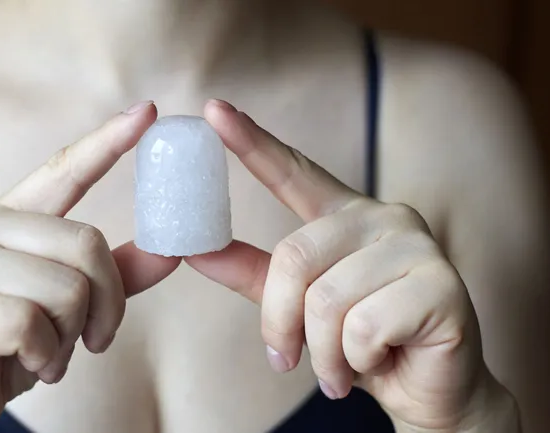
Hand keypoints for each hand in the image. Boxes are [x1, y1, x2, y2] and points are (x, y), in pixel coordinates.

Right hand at [0, 101, 180, 432]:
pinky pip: (34, 324)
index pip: (63, 170)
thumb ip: (111, 277)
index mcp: (5, 220)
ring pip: (68, 288)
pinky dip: (45, 357)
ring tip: (46, 353)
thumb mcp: (62, 309)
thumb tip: (170, 252)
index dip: (107, 141)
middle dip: (106, 304)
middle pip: (87, 244)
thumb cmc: (0, 350)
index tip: (148, 112)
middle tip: (93, 339)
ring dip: (71, 336)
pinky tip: (26, 365)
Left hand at [187, 100, 515, 430]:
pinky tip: (382, 360)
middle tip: (288, 359)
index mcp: (346, 216)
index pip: (294, 170)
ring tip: (342, 368)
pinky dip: (357, 360)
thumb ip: (254, 274)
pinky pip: (364, 326)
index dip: (252, 142)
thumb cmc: (362, 344)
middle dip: (282, 322)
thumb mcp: (299, 307)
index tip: (214, 110)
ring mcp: (417, 246)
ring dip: (323, 353)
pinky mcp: (442, 285)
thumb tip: (195, 251)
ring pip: (327, 300)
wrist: (428, 390)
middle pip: (295, 257)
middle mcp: (384, 217)